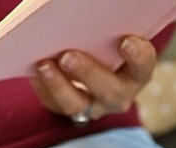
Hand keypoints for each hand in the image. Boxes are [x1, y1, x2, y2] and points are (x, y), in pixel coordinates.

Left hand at [30, 35, 156, 123]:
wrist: (88, 69)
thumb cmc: (105, 44)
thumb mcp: (111, 37)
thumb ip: (105, 26)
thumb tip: (75, 6)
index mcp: (136, 73)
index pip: (143, 67)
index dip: (138, 56)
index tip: (126, 40)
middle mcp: (117, 94)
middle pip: (108, 90)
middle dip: (88, 72)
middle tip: (68, 56)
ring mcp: (91, 107)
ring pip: (76, 104)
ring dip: (58, 84)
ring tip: (43, 64)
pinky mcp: (65, 110)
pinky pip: (52, 103)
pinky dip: (41, 85)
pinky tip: (32, 68)